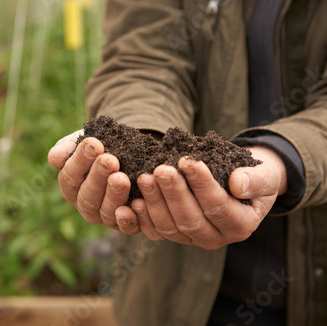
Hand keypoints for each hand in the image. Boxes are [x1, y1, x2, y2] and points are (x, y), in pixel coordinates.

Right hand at [48, 131, 141, 234]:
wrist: (127, 154)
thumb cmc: (100, 147)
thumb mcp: (82, 143)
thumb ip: (67, 148)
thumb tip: (54, 158)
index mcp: (71, 187)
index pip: (70, 177)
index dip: (80, 161)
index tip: (94, 143)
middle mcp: (85, 205)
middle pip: (87, 197)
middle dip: (98, 178)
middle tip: (109, 160)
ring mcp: (105, 217)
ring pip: (107, 212)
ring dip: (114, 195)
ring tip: (122, 177)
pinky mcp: (126, 224)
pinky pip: (127, 227)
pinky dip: (130, 218)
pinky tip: (137, 203)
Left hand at [131, 146, 286, 249]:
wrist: (241, 181)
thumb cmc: (255, 175)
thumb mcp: (266, 174)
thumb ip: (256, 179)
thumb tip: (238, 184)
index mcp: (240, 225)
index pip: (217, 207)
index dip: (202, 185)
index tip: (188, 162)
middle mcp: (216, 238)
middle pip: (190, 220)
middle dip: (174, 193)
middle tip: (160, 170)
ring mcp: (193, 238)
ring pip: (170, 227)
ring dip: (155, 202)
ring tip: (145, 178)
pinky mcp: (175, 234)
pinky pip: (156, 231)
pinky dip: (143, 218)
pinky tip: (133, 200)